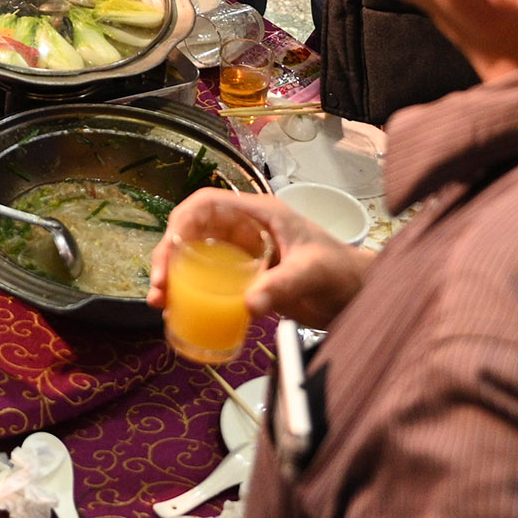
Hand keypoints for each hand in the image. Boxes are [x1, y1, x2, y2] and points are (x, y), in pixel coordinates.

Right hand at [149, 188, 373, 329]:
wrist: (358, 296)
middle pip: (192, 233)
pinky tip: (180, 313)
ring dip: (174, 277)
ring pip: (195, 258)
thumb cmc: (341, 271)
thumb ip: (283, 285)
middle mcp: (244, 231)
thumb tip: (247, 303)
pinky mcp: (244, 281)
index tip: (169, 248)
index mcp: (258, 214)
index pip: (207, 204)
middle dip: (168, 255)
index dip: (182, 221)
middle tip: (159, 286)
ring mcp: (242, 256)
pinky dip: (190, 295)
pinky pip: (208, 283)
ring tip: (161, 302)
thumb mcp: (312, 273)